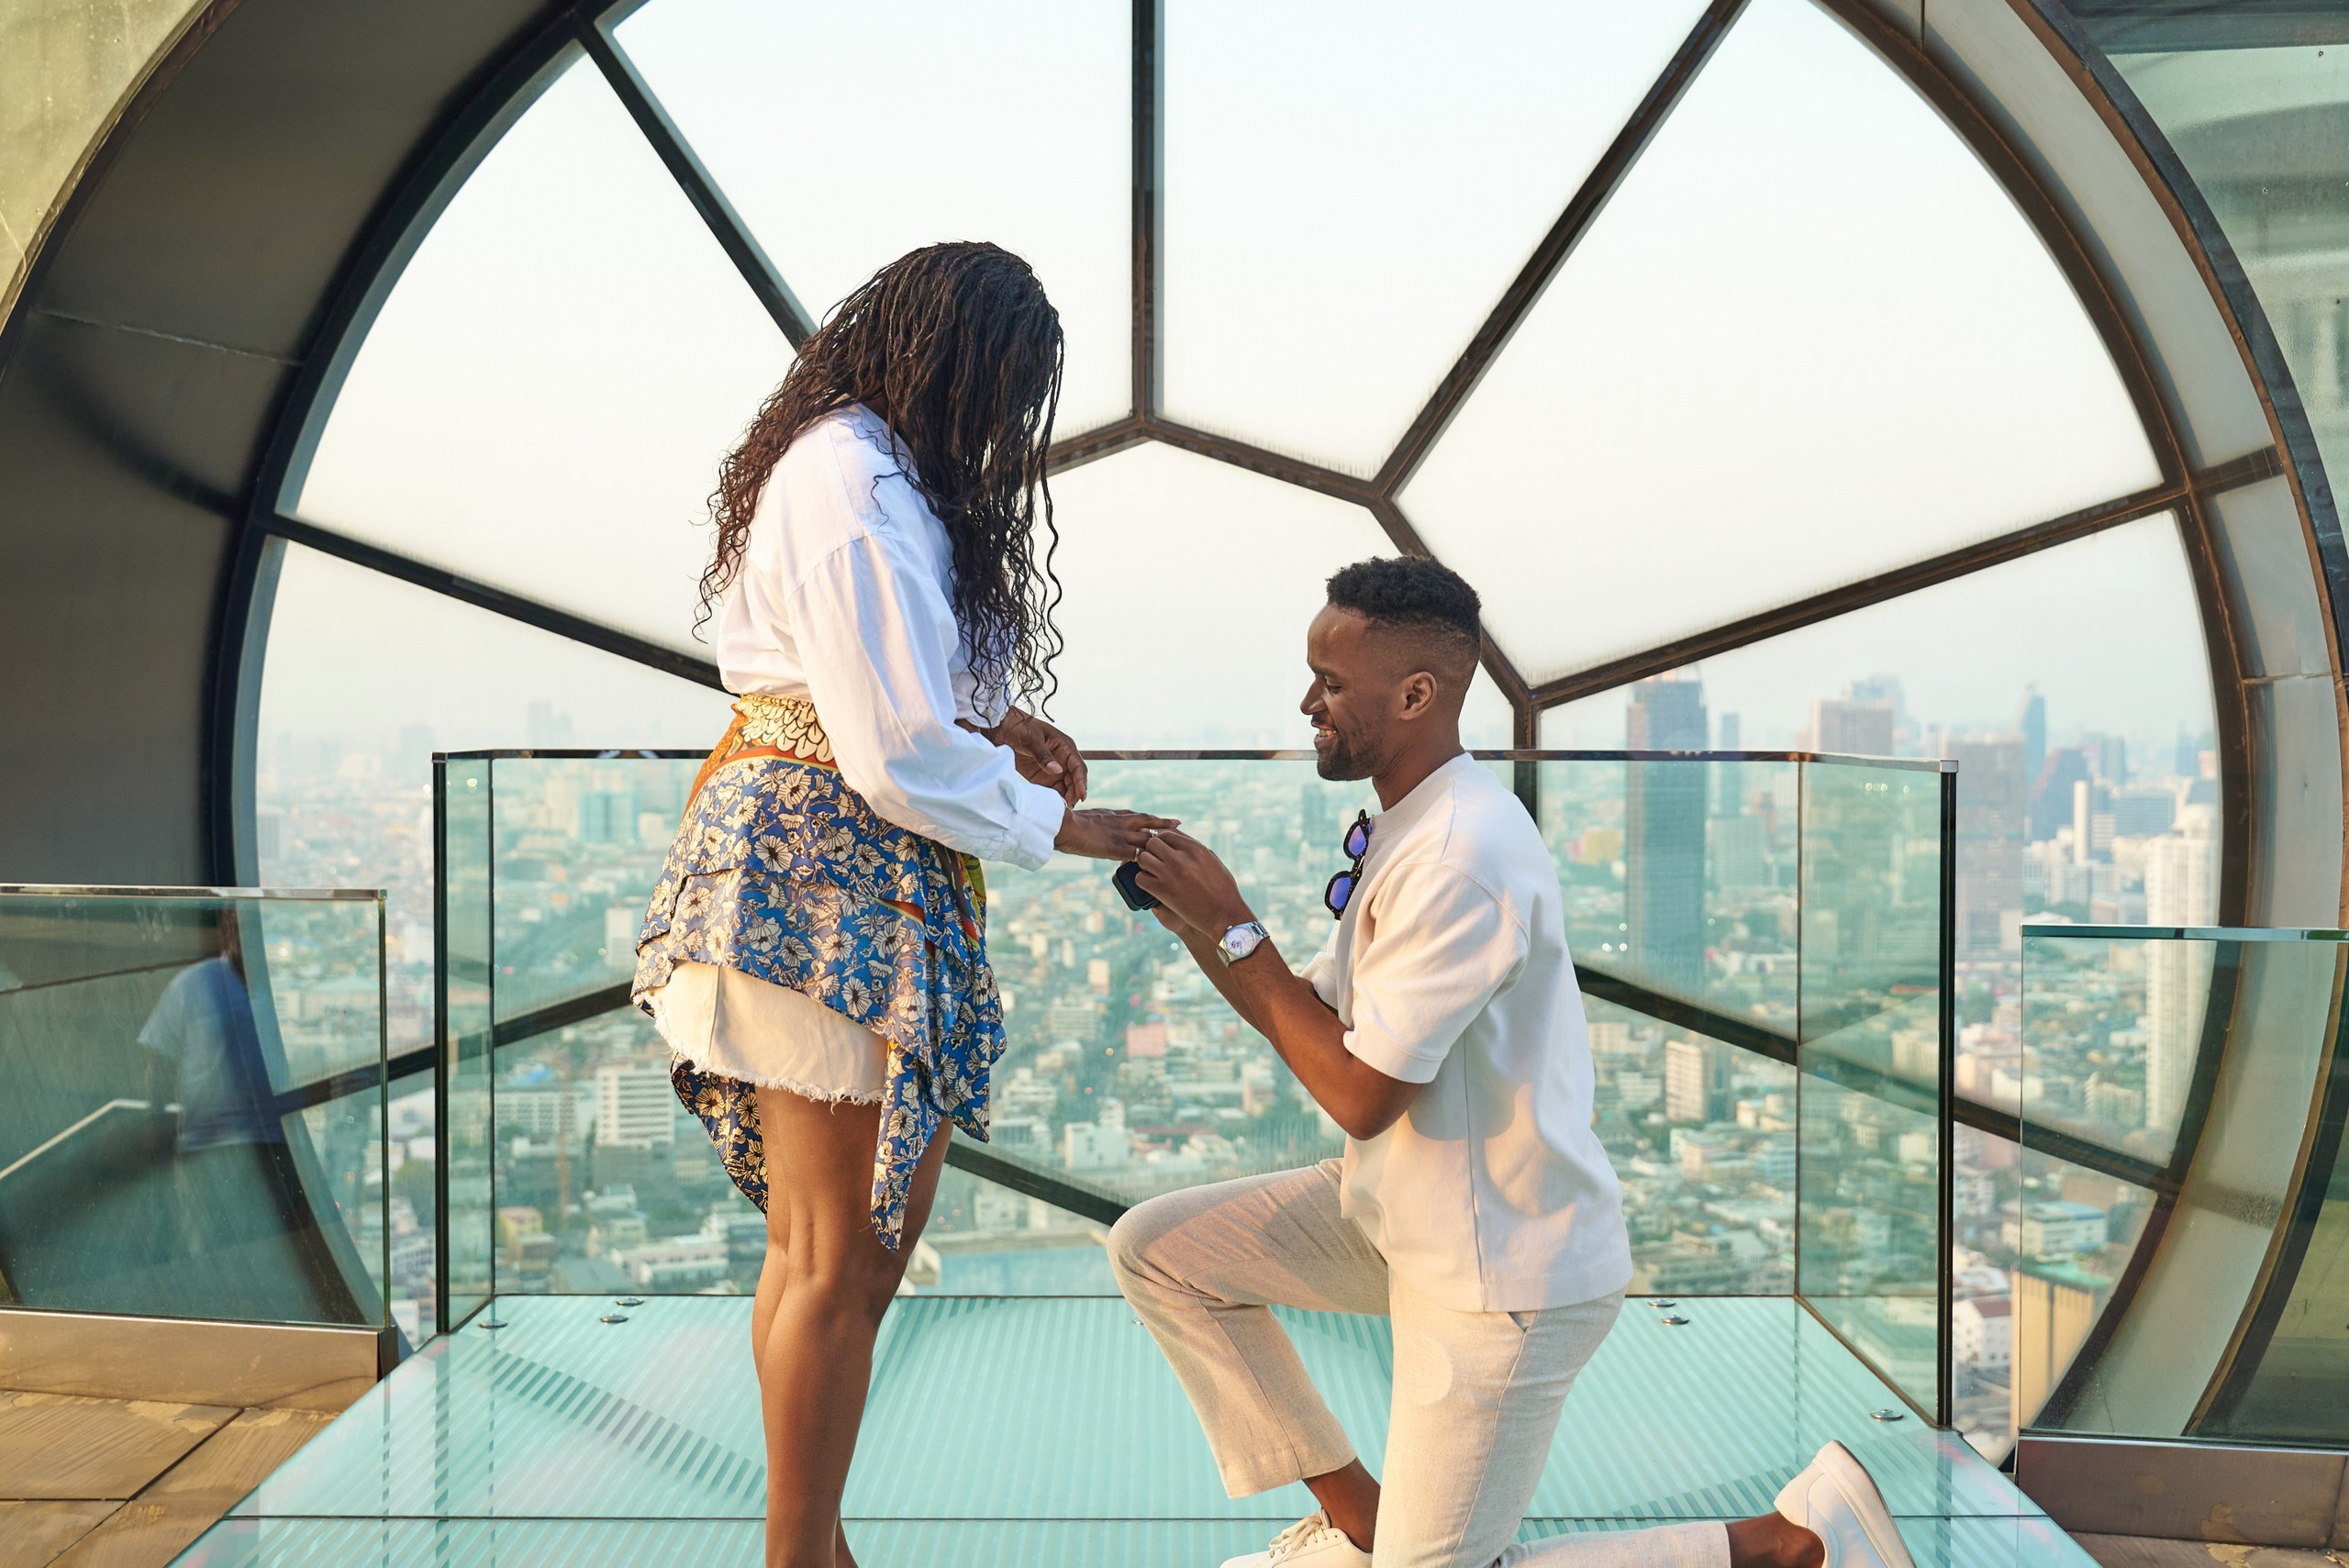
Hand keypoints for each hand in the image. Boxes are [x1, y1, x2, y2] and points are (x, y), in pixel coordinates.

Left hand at [986, 708, 1087, 804]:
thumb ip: (1044, 756)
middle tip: (1067, 807)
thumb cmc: (1020, 728)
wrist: (1001, 728)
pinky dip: (1052, 798)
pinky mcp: (1040, 776)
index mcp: (1065, 747)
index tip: (1081, 796)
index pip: (1078, 767)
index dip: (1081, 782)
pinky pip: (1050, 790)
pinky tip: (1049, 805)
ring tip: (1059, 810)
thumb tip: (1058, 771)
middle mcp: (1062, 759)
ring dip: (1064, 798)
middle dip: (1073, 794)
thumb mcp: (1032, 740)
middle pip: (1074, 780)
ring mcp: (1052, 769)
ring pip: (1064, 787)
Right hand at [1055, 807, 1178, 860]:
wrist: (1064, 826)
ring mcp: (1120, 835)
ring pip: (1147, 838)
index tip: (1161, 819)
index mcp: (1112, 815)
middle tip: (1178, 823)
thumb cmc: (1067, 822)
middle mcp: (1120, 822)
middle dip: (1163, 823)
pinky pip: (1137, 855)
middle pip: (1148, 821)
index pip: (1137, 815)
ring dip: (1160, 843)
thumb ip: (1096, 823)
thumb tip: (1096, 826)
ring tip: (1175, 847)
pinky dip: (1146, 860)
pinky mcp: (1117, 848)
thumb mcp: (1086, 818)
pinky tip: (1155, 866)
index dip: (1150, 818)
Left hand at [1133, 829, 1251, 937]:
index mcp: (1194, 848)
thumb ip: (1193, 847)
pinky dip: (1143, 881)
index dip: (1162, 841)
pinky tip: (1152, 886)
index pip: (1166, 833)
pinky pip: (1140, 878)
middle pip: (1152, 842)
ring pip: (1143, 858)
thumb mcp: (1212, 860)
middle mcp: (1180, 857)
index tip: (1163, 851)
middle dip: (1152, 851)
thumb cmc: (1222, 888)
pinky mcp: (1162, 890)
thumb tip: (1177, 838)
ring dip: (1145, 865)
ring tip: (1153, 873)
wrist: (1223, 914)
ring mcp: (1169, 873)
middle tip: (1157, 862)